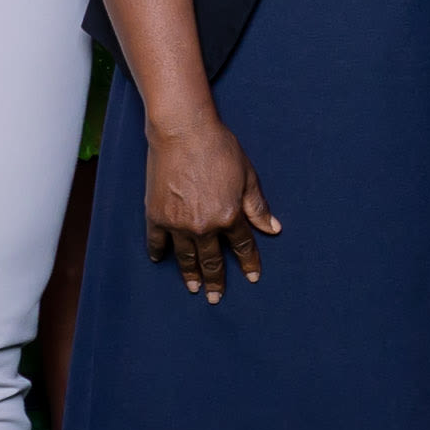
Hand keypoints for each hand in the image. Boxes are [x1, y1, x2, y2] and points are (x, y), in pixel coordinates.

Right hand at [142, 105, 278, 299]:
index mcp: (229, 216)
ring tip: (194, 288)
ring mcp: (178, 223)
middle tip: (217, 298)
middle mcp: (204, 226)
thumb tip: (273, 228)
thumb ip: (257, 206)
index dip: (249, 263)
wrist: (182, 131)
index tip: (252, 278)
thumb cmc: (219, 148)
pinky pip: (157, 242)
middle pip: (212, 260)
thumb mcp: (247, 176)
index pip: (242, 247)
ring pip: (186, 257)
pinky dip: (159, 252)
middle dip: (217, 280)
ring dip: (190, 275)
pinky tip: (161, 260)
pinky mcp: (156, 215)